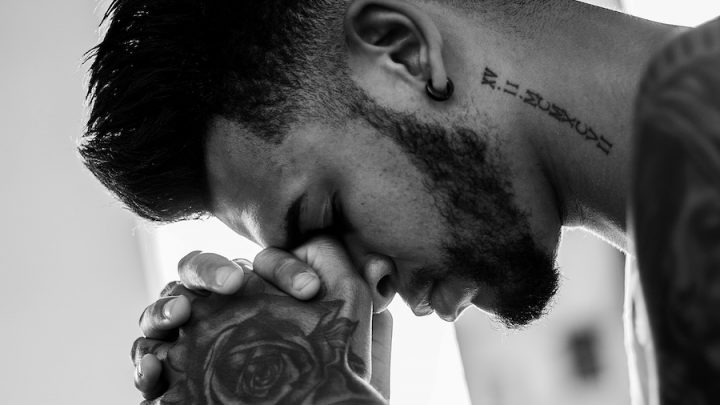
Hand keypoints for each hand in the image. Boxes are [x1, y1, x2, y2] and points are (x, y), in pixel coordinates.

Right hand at [137, 237, 386, 403]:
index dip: (282, 268)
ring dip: (164, 307)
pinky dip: (144, 361)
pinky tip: (155, 368)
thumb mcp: (353, 345)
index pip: (260, 264)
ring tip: (178, 316)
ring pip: (163, 309)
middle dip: (208, 271)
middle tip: (231, 285)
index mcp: (261, 294)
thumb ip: (361, 302)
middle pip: (198, 272)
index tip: (309, 291)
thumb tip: (379, 269)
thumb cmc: (330, 386)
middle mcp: (222, 310)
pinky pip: (146, 360)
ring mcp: (192, 341)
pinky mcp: (172, 378)